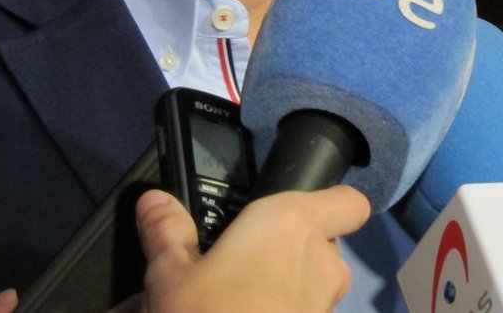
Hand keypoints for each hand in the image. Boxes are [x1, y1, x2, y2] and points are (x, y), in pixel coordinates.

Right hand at [134, 185, 369, 312]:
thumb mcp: (170, 274)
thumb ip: (166, 231)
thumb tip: (153, 200)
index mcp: (292, 222)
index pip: (349, 202)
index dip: (330, 206)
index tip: (291, 216)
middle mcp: (322, 260)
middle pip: (323, 245)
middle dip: (291, 252)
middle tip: (245, 265)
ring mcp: (326, 305)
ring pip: (315, 286)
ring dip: (286, 290)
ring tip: (236, 302)